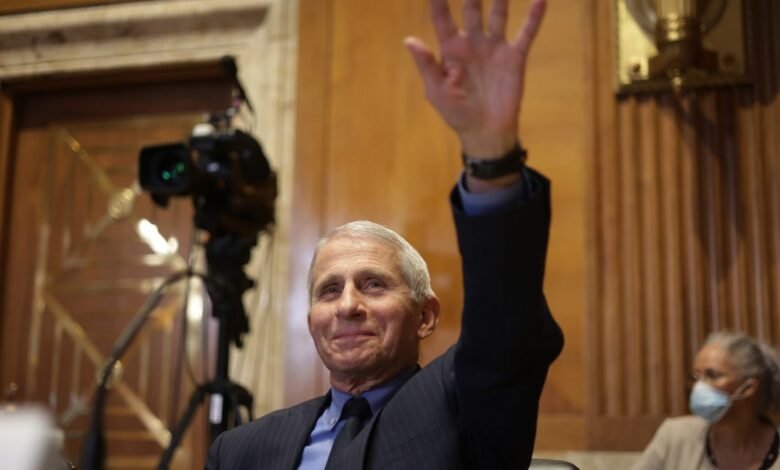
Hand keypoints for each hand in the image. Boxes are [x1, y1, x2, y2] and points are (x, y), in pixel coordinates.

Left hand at [405, 0, 545, 158]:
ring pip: (498, 12)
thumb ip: (426, 65)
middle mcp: (472, 42)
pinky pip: (525, 33)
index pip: (441, 16)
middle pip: (471, 6)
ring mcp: (494, 48)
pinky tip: (541, 0)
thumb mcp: (436, 91)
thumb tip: (408, 41)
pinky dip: (534, 17)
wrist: (485, 132)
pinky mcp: (514, 58)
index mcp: (450, 49)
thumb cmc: (456, 114)